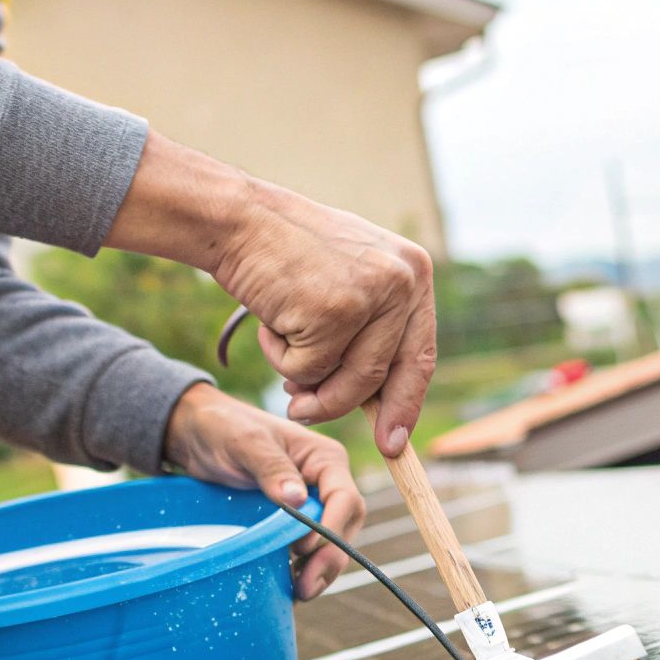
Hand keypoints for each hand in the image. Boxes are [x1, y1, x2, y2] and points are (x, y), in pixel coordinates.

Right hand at [105, 132, 435, 457]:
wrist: (239, 218)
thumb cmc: (287, 253)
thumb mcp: (349, 278)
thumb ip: (372, 328)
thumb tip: (379, 404)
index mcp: (414, 272)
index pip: (420, 355)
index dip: (405, 402)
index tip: (393, 441)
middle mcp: (403, 282)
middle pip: (384, 375)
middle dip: (345, 407)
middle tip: (307, 416)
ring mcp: (371, 296)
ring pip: (348, 381)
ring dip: (307, 384)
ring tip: (281, 352)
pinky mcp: (333, 312)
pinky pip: (309, 371)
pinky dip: (281, 358)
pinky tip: (269, 323)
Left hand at [162, 384, 364, 600]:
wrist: (196, 435)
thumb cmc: (223, 428)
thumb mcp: (245, 442)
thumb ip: (271, 467)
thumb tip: (299, 500)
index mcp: (325, 460)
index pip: (345, 499)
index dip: (330, 529)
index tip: (302, 550)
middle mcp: (326, 484)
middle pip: (344, 527)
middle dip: (330, 559)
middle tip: (305, 587)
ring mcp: (311, 506)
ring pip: (331, 544)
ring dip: (320, 571)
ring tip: (299, 594)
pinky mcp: (293, 523)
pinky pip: (308, 551)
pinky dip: (301, 570)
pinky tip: (286, 589)